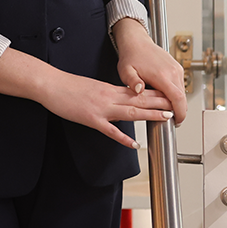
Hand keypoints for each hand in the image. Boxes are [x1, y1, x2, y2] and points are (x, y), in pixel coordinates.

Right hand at [37, 67, 175, 148]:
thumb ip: (107, 95)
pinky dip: (123, 138)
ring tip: (165, 118)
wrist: (51, 84)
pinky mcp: (91, 118)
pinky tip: (134, 143)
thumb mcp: (92, 87)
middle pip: (138, 100)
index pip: (137, 91)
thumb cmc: (68, 86)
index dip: (154, 94)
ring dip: (149, 115)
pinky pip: (110, 130)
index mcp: (109, 89)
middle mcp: (109, 97)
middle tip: (175, 105)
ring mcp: (101, 108)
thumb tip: (119, 101)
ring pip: (130, 111)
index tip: (168, 96)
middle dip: (159, 103)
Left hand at [112, 17, 186, 124]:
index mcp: (162, 75)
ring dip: (177, 101)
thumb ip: (132, 81)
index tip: (177, 122)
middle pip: (183, 97)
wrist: (136, 41)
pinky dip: (176, 93)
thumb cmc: (131, 55)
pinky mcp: (177, 67)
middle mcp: (172, 71)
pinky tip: (164, 95)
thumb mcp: (125, 71)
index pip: (178, 98)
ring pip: (182, 91)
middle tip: (170, 118)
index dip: (180, 113)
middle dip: (179, 110)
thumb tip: (139, 90)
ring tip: (164, 106)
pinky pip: (180, 84)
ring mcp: (176, 68)